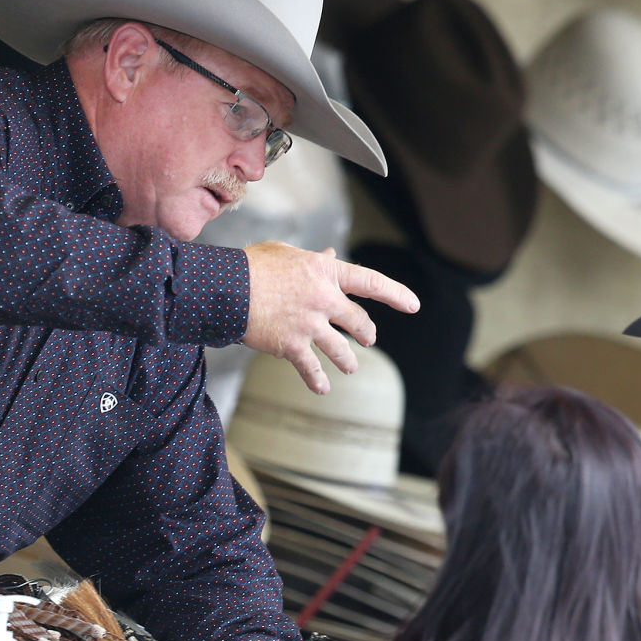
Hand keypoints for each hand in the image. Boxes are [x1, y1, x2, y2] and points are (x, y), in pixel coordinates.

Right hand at [242, 242, 418, 393]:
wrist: (227, 288)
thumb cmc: (252, 266)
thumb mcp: (286, 253)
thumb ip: (314, 259)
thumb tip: (332, 254)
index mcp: (325, 272)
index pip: (370, 282)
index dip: (395, 294)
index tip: (413, 305)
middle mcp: (324, 299)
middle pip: (357, 320)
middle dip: (366, 332)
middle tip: (369, 339)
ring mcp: (310, 324)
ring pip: (340, 349)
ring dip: (347, 360)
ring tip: (350, 367)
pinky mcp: (292, 345)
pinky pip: (311, 368)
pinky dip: (318, 380)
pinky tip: (323, 387)